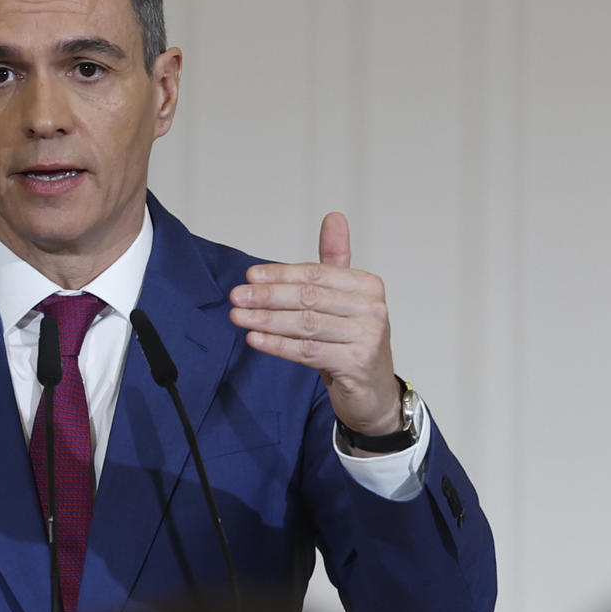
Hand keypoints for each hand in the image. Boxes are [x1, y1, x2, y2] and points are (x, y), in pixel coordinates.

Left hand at [229, 212, 402, 434]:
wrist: (372, 393)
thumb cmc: (352, 344)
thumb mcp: (344, 301)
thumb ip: (334, 263)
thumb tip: (333, 217)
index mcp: (368, 286)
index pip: (317, 274)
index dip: (281, 275)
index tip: (250, 277)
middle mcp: (373, 308)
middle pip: (310, 298)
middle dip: (268, 297)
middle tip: (237, 296)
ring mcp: (368, 337)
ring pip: (306, 324)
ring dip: (267, 320)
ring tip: (239, 316)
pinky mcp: (357, 364)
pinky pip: (308, 351)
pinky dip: (278, 345)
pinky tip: (255, 339)